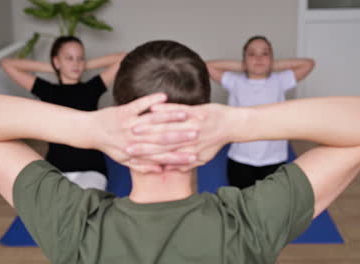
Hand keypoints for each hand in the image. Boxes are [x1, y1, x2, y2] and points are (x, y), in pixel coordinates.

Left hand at [88, 93, 199, 172]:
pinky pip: (139, 104)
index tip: (194, 156)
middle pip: (160, 139)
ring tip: (186, 116)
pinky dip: (151, 100)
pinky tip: (164, 97)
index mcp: (136, 152)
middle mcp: (134, 140)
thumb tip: (161, 171)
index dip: (178, 156)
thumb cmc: (110, 146)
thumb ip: (143, 167)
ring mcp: (129, 124)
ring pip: (153, 122)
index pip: (161, 157)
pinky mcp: (124, 111)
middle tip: (197, 134)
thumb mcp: (125, 160)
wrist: (90, 131)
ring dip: (170, 118)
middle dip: (180, 136)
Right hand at [128, 103, 246, 171]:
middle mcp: (190, 141)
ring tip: (135, 125)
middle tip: (126, 141)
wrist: (232, 125)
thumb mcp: (202, 157)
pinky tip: (155, 106)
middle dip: (142, 141)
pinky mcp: (197, 112)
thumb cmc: (215, 141)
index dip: (145, 155)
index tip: (129, 154)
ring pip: (169, 126)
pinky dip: (167, 108)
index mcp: (189, 152)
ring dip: (150, 125)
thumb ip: (186, 165)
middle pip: (162, 141)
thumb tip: (168, 170)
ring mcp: (194, 125)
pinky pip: (179, 110)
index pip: (163, 155)